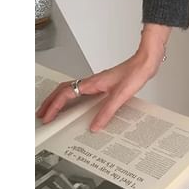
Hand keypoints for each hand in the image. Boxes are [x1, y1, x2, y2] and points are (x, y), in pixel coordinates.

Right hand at [36, 45, 164, 131]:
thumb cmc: (135, 72)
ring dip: (60, 100)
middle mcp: (92, 82)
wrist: (146, 62)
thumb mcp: (120, 95)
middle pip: (64, 90)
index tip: (46, 116)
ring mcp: (97, 82)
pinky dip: (74, 99)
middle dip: (51, 102)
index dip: (54, 106)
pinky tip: (79, 106)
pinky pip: (82, 91)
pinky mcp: (104, 84)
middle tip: (42, 114)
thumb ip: (107, 111)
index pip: (65, 94)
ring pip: (72, 89)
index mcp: (92, 83)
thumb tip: (94, 126)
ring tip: (55, 111)